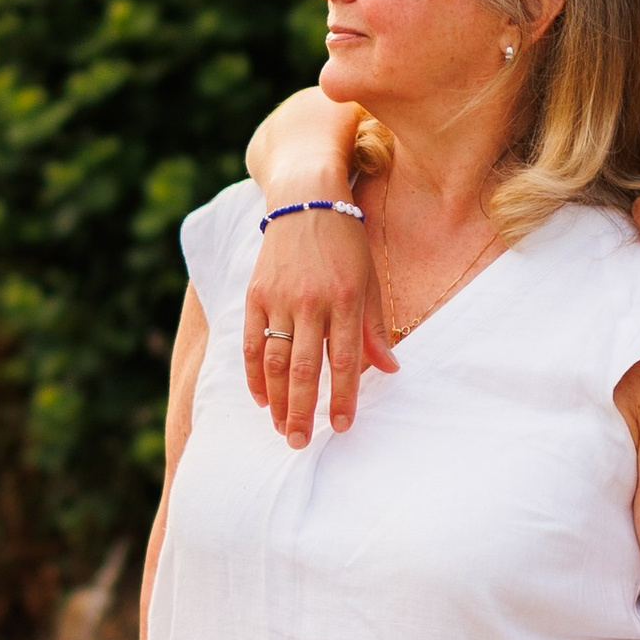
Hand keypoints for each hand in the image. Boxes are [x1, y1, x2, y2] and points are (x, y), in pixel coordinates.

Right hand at [242, 202, 393, 443]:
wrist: (306, 196)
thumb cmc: (345, 241)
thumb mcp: (369, 279)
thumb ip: (375, 328)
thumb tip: (390, 371)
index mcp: (347, 298)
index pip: (346, 360)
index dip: (343, 397)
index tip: (342, 427)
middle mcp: (311, 300)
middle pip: (306, 369)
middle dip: (303, 411)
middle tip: (301, 442)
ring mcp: (279, 298)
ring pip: (274, 361)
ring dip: (278, 400)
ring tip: (283, 428)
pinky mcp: (255, 293)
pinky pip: (250, 342)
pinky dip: (253, 374)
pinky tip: (261, 398)